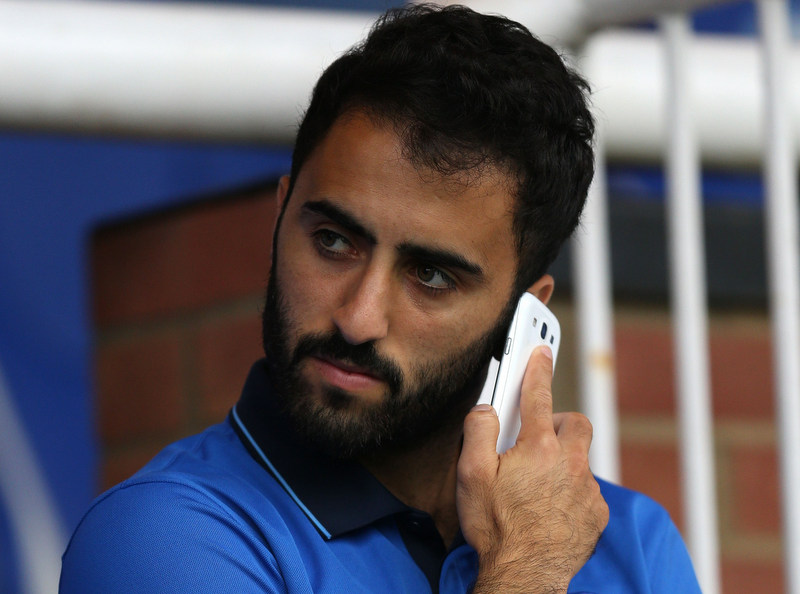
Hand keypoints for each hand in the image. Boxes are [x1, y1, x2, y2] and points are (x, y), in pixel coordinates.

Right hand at [456, 346, 608, 592]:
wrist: (523, 575)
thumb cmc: (495, 527)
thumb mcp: (471, 475)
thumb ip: (479, 431)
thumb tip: (487, 409)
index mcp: (538, 448)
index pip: (539, 395)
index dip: (538, 368)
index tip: (541, 350)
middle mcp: (569, 463)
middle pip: (575, 423)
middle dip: (558, 421)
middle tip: (536, 437)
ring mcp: (587, 490)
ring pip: (581, 457)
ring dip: (562, 459)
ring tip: (536, 481)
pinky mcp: (596, 514)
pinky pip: (588, 488)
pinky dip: (571, 487)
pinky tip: (550, 505)